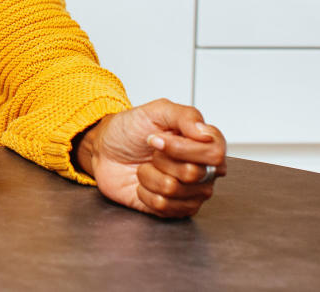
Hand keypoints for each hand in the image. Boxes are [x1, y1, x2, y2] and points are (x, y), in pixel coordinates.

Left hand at [75, 98, 225, 218]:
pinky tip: (143, 183)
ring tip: (146, 166)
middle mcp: (203, 170)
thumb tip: (206, 133)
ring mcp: (190, 192)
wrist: (105, 150)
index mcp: (204, 144)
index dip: (181, 148)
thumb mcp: (156, 111)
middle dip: (160, 160)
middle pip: (192, 173)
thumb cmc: (130, 130)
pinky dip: (144, 192)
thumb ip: (186, 116)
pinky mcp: (174, 209)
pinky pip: (163, 206)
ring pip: (173, 190)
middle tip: (152, 152)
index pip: (214, 154)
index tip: (156, 139)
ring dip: (149, 175)